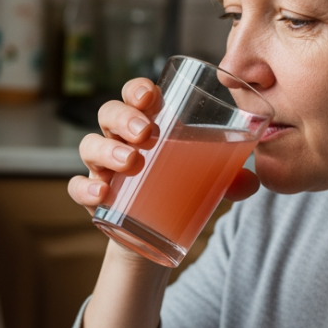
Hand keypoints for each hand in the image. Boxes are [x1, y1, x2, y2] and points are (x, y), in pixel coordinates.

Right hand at [67, 78, 259, 213]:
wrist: (155, 238)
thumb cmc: (180, 192)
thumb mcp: (209, 183)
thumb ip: (231, 179)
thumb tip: (250, 180)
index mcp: (147, 125)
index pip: (134, 95)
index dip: (136, 89)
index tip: (149, 96)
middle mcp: (119, 141)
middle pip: (108, 114)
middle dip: (123, 118)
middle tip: (144, 134)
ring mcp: (103, 168)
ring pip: (90, 145)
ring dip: (107, 150)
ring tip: (130, 163)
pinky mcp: (94, 198)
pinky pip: (77, 187)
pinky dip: (84, 187)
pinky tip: (101, 194)